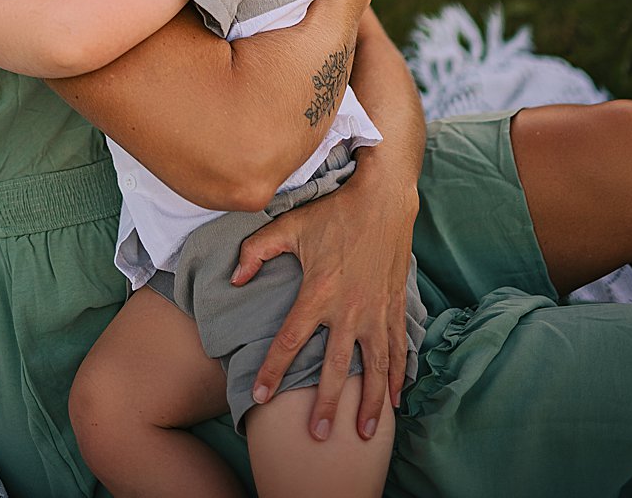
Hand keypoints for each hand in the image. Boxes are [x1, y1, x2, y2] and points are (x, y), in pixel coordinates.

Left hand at [230, 175, 415, 440]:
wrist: (384, 197)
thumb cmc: (334, 211)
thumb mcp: (289, 225)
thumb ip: (256, 251)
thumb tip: (234, 279)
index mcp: (318, 293)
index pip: (289, 342)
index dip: (272, 372)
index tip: (259, 398)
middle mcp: (349, 309)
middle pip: (336, 367)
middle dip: (327, 404)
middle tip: (318, 435)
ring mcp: (376, 309)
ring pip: (375, 366)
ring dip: (372, 402)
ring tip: (366, 433)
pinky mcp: (395, 305)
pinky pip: (398, 347)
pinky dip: (398, 375)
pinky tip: (397, 399)